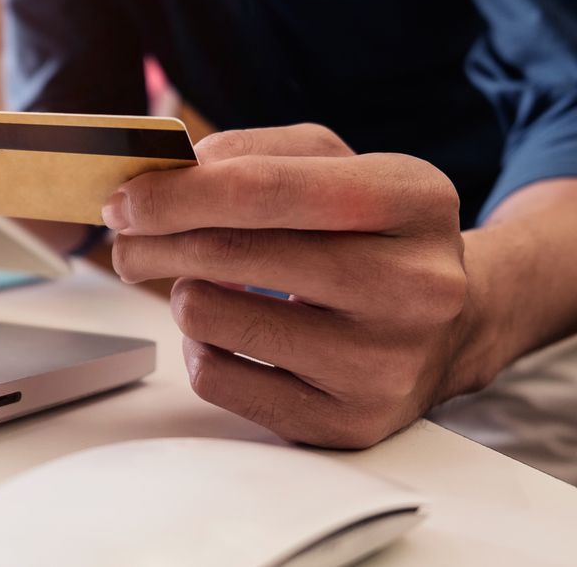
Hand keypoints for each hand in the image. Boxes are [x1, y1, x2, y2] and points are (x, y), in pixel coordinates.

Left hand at [104, 124, 480, 447]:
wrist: (453, 327)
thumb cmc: (373, 238)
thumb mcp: (341, 168)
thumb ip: (258, 154)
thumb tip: (173, 175)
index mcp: (413, 200)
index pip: (267, 188)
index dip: (178, 192)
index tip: (124, 199)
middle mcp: (414, 285)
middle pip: (229, 253)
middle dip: (154, 240)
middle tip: (128, 238)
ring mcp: (383, 363)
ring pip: (209, 317)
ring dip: (183, 294)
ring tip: (203, 284)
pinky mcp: (346, 423)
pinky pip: (216, 379)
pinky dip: (202, 348)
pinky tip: (231, 333)